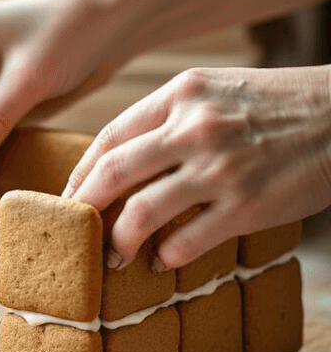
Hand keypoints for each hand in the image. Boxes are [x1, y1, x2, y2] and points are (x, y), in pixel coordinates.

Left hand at [65, 65, 330, 268]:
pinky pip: (186, 242)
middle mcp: (195, 128)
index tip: (70, 197)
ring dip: (120, 243)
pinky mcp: (246, 206)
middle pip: (113, 174)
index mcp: (184, 94)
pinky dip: (166, 256)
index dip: (81, 174)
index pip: (110, 137)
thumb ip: (175, 116)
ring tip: (116, 257)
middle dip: (84, 209)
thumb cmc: (282, 106)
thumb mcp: (221, 90)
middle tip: (75, 231)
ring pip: (140, 213)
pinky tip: (164, 261)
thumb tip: (125, 157)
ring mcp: (220, 168)